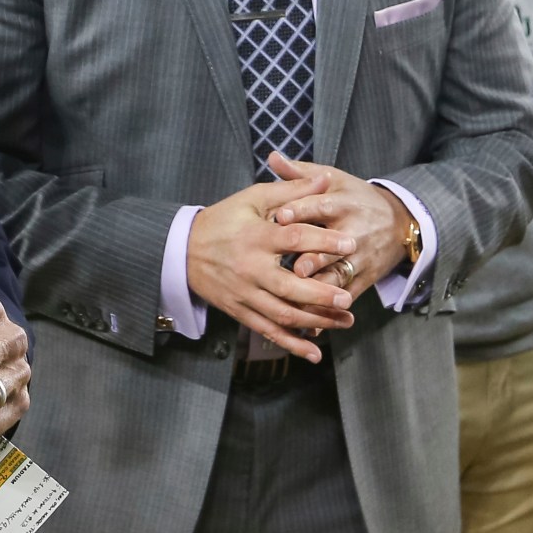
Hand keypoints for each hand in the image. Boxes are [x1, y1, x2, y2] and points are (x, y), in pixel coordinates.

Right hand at [187, 161, 360, 361]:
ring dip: (315, 322)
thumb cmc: (224, 219)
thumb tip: (326, 180)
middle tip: (348, 298)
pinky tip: (315, 353)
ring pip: (283, 314)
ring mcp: (245, 294)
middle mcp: (250, 268)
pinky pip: (268, 331)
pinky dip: (292, 344)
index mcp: (256, 236)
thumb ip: (291, 191)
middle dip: (321, 296)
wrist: (182, 250)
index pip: (294, 239)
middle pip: (289, 287)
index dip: (323, 242)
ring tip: (345, 321)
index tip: (350, 244)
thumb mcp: (253, 198)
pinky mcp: (240, 312)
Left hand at [265, 153, 415, 305]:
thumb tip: (272, 157)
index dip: (301, 211)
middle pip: (331, 246)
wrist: (400, 222)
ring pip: (337, 276)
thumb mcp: (335, 181)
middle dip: (314, 257)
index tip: (280, 217)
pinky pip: (345, 298)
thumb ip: (301, 174)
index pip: (321, 206)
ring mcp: (359, 259)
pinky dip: (328, 313)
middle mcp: (353, 232)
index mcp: (344, 204)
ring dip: (319, 291)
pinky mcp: (363, 280)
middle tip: (295, 267)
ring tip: (297, 302)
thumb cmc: (356, 198)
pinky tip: (309, 326)